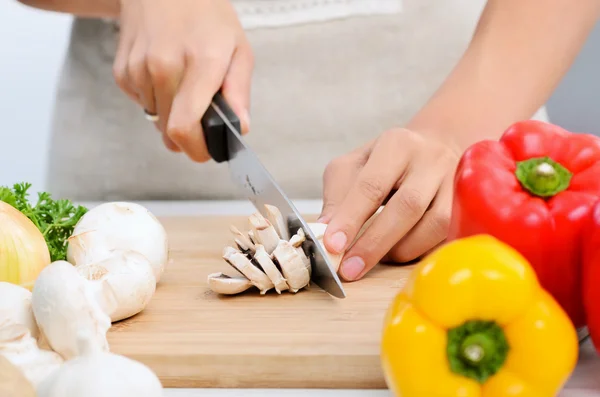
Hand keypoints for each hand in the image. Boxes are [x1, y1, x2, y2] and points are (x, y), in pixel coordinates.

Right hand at [113, 0, 252, 161]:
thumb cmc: (206, 16)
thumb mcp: (238, 48)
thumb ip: (239, 91)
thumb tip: (240, 126)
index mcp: (200, 63)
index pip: (184, 126)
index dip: (195, 150)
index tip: (206, 152)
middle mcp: (164, 66)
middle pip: (169, 131)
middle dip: (187, 137)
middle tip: (201, 123)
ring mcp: (139, 68)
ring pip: (155, 120)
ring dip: (171, 116)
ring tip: (183, 87)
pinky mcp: (123, 71)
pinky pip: (141, 104)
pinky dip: (155, 101)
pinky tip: (165, 77)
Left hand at [318, 128, 460, 280]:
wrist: (435, 149)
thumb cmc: (386, 163)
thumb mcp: (354, 167)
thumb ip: (338, 196)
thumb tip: (325, 231)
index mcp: (396, 144)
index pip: (371, 185)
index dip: (350, 218)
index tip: (332, 245)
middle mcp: (431, 160)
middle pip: (406, 206)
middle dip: (374, 242)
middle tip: (349, 268)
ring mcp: (456, 183)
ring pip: (434, 224)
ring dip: (400, 249)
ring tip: (375, 259)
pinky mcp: (470, 206)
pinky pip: (448, 236)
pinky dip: (422, 250)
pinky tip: (401, 252)